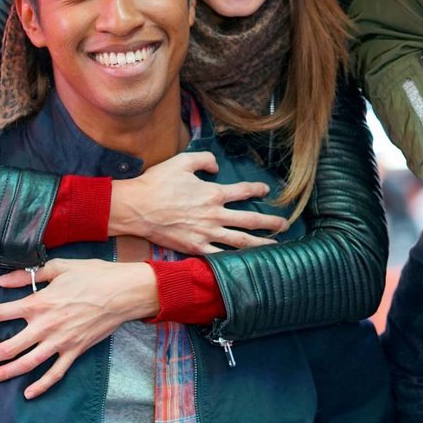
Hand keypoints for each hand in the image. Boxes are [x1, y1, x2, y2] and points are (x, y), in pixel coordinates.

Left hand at [0, 260, 158, 398]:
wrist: (124, 292)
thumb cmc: (93, 275)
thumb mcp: (59, 267)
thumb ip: (28, 275)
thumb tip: (2, 282)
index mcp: (39, 303)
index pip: (0, 313)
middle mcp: (46, 326)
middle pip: (10, 346)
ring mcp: (61, 342)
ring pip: (28, 363)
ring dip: (7, 372)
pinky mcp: (76, 351)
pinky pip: (56, 373)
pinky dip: (42, 384)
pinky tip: (29, 393)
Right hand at [112, 152, 286, 253]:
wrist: (136, 208)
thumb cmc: (157, 183)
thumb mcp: (182, 162)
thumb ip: (204, 159)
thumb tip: (217, 166)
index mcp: (213, 193)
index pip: (244, 191)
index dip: (258, 190)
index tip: (266, 191)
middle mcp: (214, 215)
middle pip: (250, 219)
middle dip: (271, 222)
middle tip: (286, 224)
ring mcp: (206, 234)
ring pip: (241, 241)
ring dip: (261, 244)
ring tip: (276, 246)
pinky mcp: (196, 248)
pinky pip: (220, 256)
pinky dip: (235, 260)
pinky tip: (246, 263)